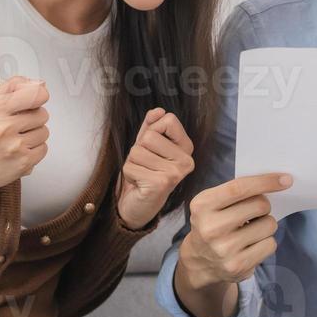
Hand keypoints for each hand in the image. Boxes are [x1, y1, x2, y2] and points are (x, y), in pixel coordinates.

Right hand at [0, 75, 48, 194]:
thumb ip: (13, 87)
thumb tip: (41, 84)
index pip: (35, 94)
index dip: (39, 96)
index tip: (34, 100)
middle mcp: (5, 127)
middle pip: (42, 114)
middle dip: (32, 118)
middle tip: (17, 124)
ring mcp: (15, 147)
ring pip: (44, 132)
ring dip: (34, 134)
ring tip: (16, 138)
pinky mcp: (23, 163)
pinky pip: (43, 148)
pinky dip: (34, 150)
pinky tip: (18, 150)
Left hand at [115, 108, 195, 229]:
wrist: (137, 205)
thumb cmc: (144, 172)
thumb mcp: (147, 145)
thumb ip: (152, 126)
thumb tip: (158, 110)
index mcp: (186, 148)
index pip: (168, 119)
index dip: (153, 130)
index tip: (154, 148)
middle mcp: (186, 161)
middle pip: (150, 136)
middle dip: (139, 149)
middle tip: (146, 165)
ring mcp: (175, 173)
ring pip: (137, 151)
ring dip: (133, 163)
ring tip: (142, 174)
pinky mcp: (160, 184)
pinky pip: (130, 166)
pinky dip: (129, 174)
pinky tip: (139, 183)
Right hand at [178, 173, 292, 289]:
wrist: (199, 262)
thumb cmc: (213, 224)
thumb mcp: (212, 203)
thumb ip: (236, 191)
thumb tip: (275, 182)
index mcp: (203, 205)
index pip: (239, 188)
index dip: (265, 182)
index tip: (286, 179)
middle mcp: (211, 227)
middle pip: (260, 205)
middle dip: (265, 205)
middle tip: (257, 211)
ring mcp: (224, 249)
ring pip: (269, 225)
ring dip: (266, 224)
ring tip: (252, 230)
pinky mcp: (237, 265)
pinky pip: (270, 244)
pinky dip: (266, 242)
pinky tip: (253, 245)